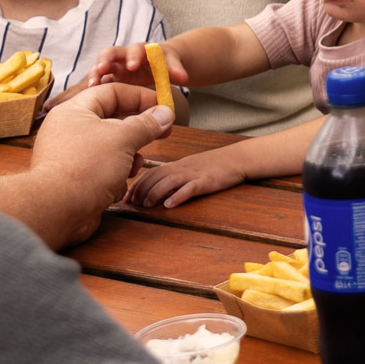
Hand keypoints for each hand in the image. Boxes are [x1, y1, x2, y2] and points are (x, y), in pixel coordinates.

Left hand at [28, 83, 173, 244]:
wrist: (57, 210)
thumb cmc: (85, 167)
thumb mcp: (123, 139)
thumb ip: (147, 124)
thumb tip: (166, 113)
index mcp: (75, 111)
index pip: (112, 92)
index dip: (140, 97)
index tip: (163, 106)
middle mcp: (71, 130)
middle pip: (114, 120)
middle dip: (139, 129)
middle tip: (163, 132)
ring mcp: (73, 155)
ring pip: (112, 147)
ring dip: (129, 157)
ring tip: (134, 165)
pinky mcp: (77, 178)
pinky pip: (104, 169)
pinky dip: (116, 175)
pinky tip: (117, 185)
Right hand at [88, 42, 187, 91]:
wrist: (159, 63)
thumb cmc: (165, 63)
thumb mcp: (172, 64)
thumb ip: (176, 70)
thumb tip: (184, 78)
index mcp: (142, 51)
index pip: (137, 50)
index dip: (134, 56)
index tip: (132, 65)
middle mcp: (125, 56)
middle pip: (112, 53)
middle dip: (106, 60)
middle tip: (102, 69)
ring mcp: (115, 66)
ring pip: (101, 66)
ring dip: (95, 73)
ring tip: (91, 84)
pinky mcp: (110, 76)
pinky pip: (99, 79)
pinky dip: (93, 85)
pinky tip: (88, 95)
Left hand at [128, 151, 245, 208]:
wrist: (237, 158)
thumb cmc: (213, 165)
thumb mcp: (189, 167)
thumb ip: (173, 175)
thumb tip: (155, 187)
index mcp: (176, 165)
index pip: (150, 172)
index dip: (136, 184)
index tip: (127, 196)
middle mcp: (182, 168)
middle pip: (156, 176)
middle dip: (141, 190)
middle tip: (131, 203)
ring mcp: (194, 174)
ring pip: (169, 181)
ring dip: (155, 193)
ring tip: (147, 205)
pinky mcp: (206, 181)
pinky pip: (190, 188)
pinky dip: (178, 196)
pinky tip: (170, 205)